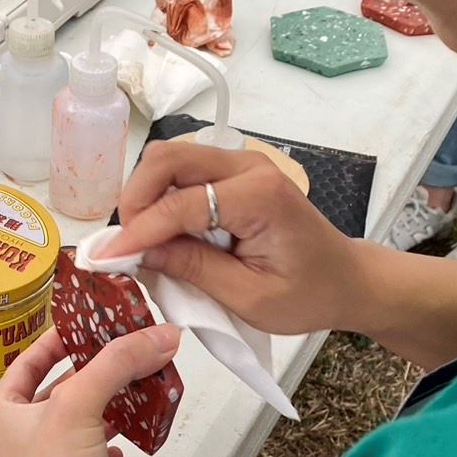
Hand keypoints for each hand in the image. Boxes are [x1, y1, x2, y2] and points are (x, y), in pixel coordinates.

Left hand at [0, 325, 181, 456]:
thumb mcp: (80, 407)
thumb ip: (118, 363)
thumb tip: (159, 333)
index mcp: (3, 414)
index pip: (28, 360)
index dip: (59, 338)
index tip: (91, 321)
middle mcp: (18, 439)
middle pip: (58, 389)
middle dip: (94, 370)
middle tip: (127, 348)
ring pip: (79, 422)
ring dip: (108, 404)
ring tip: (139, 385)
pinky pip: (91, 455)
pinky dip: (110, 443)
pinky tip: (127, 440)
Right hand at [109, 143, 370, 336]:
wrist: (347, 279)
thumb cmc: (308, 294)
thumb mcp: (250, 297)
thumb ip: (193, 270)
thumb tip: (137, 254)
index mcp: (259, 196)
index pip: (180, 204)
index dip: (140, 231)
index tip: (109, 258)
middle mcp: (248, 166)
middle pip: (167, 159)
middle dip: (135, 199)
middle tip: (126, 245)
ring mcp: (241, 164)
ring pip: (170, 160)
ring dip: (146, 196)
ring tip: (144, 243)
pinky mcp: (234, 173)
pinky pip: (183, 173)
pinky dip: (161, 198)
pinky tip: (163, 234)